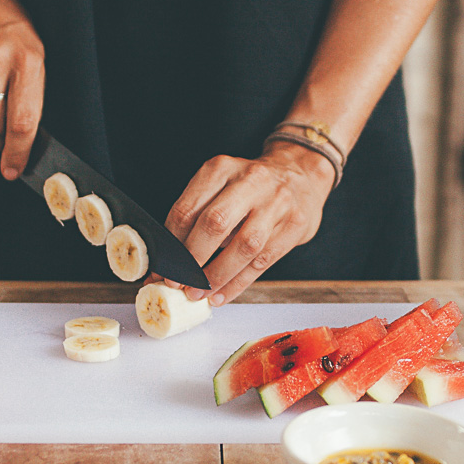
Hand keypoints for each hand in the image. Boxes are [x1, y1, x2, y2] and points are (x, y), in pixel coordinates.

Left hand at [164, 142, 335, 305]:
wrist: (300, 174)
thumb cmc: (251, 187)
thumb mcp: (221, 185)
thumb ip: (195, 217)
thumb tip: (166, 263)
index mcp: (221, 169)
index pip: (187, 209)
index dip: (171, 244)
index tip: (162, 268)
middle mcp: (250, 181)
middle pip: (214, 223)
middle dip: (192, 259)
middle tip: (178, 282)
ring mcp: (276, 203)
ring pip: (243, 246)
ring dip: (217, 275)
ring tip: (200, 293)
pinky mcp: (294, 226)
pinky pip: (262, 262)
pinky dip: (238, 283)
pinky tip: (222, 295)